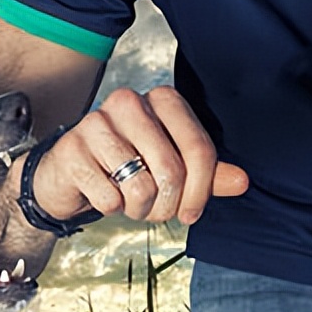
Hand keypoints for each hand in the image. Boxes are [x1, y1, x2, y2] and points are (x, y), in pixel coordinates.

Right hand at [24, 86, 247, 225]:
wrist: (70, 173)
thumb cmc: (126, 166)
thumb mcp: (172, 166)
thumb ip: (207, 172)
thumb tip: (242, 181)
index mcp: (162, 99)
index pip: (200, 149)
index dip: (201, 191)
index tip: (191, 212)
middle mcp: (129, 102)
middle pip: (172, 172)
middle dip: (167, 206)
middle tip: (156, 211)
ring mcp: (96, 123)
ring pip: (141, 188)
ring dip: (138, 209)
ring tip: (129, 201)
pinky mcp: (71, 150)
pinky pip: (109, 198)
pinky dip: (110, 208)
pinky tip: (103, 193)